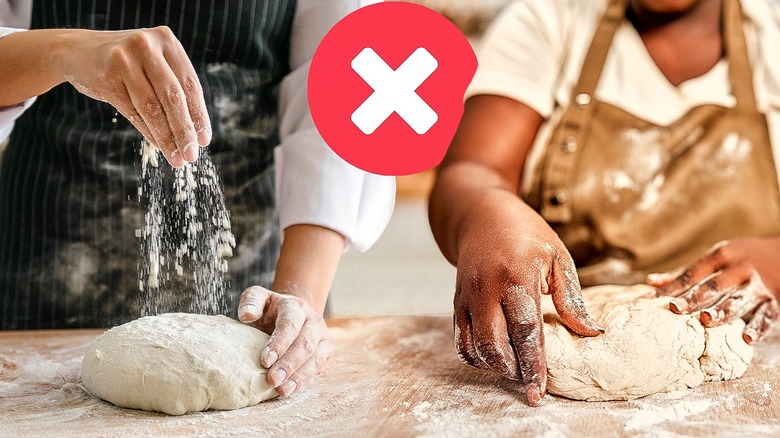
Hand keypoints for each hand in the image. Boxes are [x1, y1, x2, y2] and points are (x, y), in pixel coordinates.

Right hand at [57, 27, 210, 166]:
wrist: (77, 51)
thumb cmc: (127, 63)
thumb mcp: (153, 64)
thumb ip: (174, 88)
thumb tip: (196, 132)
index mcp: (166, 40)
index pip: (190, 84)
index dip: (199, 115)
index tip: (205, 140)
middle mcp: (146, 45)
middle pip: (173, 96)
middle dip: (185, 130)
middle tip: (192, 155)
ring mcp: (124, 59)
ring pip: (152, 107)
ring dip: (167, 137)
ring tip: (177, 158)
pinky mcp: (107, 77)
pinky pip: (133, 112)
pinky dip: (149, 132)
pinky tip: (159, 146)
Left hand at [238, 286, 332, 396]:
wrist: (293, 314)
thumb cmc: (270, 310)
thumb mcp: (258, 298)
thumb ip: (251, 302)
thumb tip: (247, 315)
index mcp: (296, 307)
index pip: (290, 325)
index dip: (279, 344)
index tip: (265, 361)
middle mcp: (313, 321)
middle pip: (305, 344)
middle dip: (288, 364)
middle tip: (272, 379)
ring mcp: (323, 337)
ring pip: (315, 358)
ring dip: (298, 376)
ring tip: (282, 390)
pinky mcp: (326, 352)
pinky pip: (318, 368)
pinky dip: (304, 381)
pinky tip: (290, 390)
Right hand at [453, 200, 603, 405]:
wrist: (482, 215)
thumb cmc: (526, 235)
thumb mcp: (557, 257)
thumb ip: (572, 298)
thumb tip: (592, 333)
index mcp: (515, 277)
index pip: (525, 331)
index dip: (534, 364)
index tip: (540, 391)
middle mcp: (486, 289)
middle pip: (495, 345)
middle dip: (514, 371)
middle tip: (532, 381)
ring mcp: (467, 297)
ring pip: (475, 347)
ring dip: (496, 367)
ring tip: (517, 368)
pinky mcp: (457, 303)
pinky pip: (462, 341)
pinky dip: (478, 357)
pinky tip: (498, 358)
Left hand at [649, 237, 779, 343]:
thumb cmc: (741, 259)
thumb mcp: (716, 259)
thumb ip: (685, 273)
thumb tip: (651, 282)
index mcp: (720, 257)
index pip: (691, 275)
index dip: (671, 288)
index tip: (650, 301)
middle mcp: (739, 269)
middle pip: (713, 286)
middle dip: (694, 298)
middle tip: (675, 308)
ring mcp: (757, 286)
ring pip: (738, 300)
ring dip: (723, 311)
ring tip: (707, 320)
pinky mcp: (774, 301)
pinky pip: (766, 315)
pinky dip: (758, 327)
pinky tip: (747, 338)